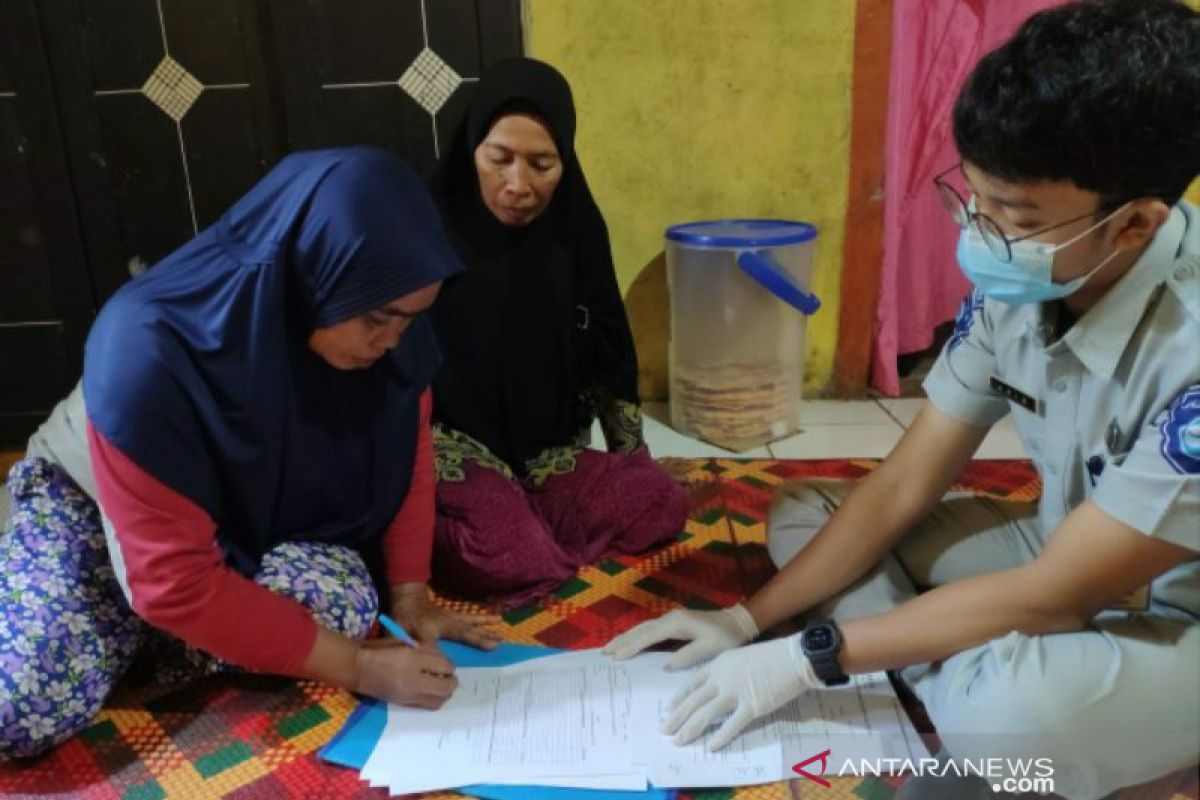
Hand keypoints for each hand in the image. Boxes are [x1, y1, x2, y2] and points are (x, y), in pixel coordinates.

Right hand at [353, 639, 458, 708]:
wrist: (357, 668)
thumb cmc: (379, 650)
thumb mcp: (404, 642)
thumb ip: (424, 650)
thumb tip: (442, 660)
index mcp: (413, 659)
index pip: (443, 665)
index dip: (449, 666)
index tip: (447, 665)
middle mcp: (413, 679)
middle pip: (445, 686)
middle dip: (452, 682)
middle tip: (450, 677)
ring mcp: (408, 694)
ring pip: (438, 700)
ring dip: (445, 693)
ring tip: (442, 686)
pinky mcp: (403, 703)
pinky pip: (426, 705)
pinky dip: (434, 699)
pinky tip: (431, 692)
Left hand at [391, 583, 502, 649]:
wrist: (409, 596)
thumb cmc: (404, 615)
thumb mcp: (400, 630)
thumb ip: (408, 643)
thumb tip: (420, 657)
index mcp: (429, 627)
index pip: (434, 641)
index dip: (439, 651)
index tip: (452, 663)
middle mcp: (445, 622)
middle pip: (464, 631)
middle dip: (480, 638)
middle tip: (498, 644)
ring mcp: (451, 619)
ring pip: (471, 624)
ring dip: (486, 629)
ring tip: (502, 634)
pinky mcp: (454, 616)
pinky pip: (470, 618)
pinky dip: (483, 619)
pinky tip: (496, 618)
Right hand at [603, 604, 758, 668]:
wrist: (738, 622)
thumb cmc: (726, 637)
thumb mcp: (711, 648)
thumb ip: (689, 655)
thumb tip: (667, 664)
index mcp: (676, 624)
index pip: (648, 636)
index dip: (631, 647)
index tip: (616, 657)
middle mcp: (670, 618)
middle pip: (640, 630)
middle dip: (622, 641)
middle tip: (603, 653)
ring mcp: (672, 619)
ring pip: (643, 628)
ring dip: (627, 637)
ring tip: (611, 648)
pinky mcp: (675, 623)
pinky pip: (650, 630)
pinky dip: (637, 636)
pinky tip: (631, 643)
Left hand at [663, 635, 819, 750]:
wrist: (793, 656)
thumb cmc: (772, 656)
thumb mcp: (742, 657)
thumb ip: (728, 672)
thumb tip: (719, 689)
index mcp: (719, 664)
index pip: (692, 683)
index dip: (679, 697)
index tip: (669, 708)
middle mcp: (722, 678)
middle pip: (694, 700)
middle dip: (677, 717)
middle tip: (663, 731)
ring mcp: (735, 692)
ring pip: (706, 714)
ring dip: (690, 729)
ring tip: (678, 741)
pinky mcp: (752, 706)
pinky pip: (732, 725)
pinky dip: (720, 737)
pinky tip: (710, 746)